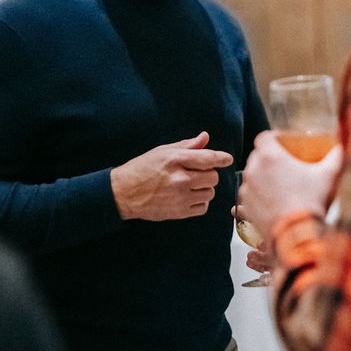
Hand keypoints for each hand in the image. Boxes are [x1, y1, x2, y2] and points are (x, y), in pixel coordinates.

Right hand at [111, 132, 233, 220]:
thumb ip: (186, 145)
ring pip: (210, 192)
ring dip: (204, 188)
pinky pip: (203, 207)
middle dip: (209, 173)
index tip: (227, 159)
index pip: (207, 158)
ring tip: (190, 184)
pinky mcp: (179, 212)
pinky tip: (188, 196)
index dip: (221, 158)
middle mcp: (179, 179)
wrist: (124, 193)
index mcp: (175, 160)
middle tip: (197, 172)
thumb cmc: (142, 169)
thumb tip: (205, 138)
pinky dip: (200, 202)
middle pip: (213, 177)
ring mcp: (180, 197)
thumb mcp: (162, 151)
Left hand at [239, 130, 341, 244]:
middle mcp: (254, 170)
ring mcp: (248, 190)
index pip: (264, 137)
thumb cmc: (311, 203)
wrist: (297, 236)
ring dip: (262, 178)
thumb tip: (342, 147)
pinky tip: (267, 202)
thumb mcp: (329, 176)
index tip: (283, 144)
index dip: (274, 138)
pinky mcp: (246, 208)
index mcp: (270, 156)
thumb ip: (336, 157)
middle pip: (257, 157)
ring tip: (278, 185)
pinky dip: (256, 198)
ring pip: (251, 177)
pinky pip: (247, 198)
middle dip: (269, 159)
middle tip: (284, 166)